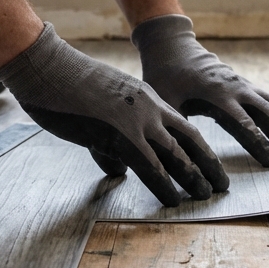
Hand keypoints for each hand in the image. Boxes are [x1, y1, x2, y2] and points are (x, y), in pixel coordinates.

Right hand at [0, 23, 228, 206]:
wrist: (47, 66)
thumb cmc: (63, 86)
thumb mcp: (97, 109)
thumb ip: (111, 141)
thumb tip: (120, 171)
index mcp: (144, 98)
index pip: (181, 126)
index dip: (197, 148)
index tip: (209, 164)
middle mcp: (148, 107)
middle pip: (189, 139)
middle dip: (207, 164)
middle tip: (221, 184)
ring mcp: (136, 120)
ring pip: (176, 154)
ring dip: (194, 178)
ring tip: (207, 197)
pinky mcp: (119, 134)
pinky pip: (151, 166)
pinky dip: (165, 186)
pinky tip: (174, 201)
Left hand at [132, 15, 268, 166]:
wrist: (173, 48)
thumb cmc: (164, 79)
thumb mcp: (164, 103)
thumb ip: (174, 128)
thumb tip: (179, 160)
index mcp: (217, 95)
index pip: (244, 124)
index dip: (260, 143)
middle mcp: (237, 88)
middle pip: (268, 114)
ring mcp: (244, 85)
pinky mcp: (247, 85)